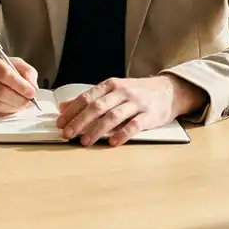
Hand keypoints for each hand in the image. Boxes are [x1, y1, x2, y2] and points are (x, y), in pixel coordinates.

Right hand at [0, 53, 38, 115]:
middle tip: (29, 102)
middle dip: (19, 100)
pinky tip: (9, 107)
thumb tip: (33, 88)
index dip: (20, 85)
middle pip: (1, 92)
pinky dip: (4, 112)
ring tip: (21, 104)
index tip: (32, 92)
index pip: (4, 74)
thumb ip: (27, 71)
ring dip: (13, 108)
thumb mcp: (12, 62)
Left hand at [56, 75, 207, 146]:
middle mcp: (122, 92)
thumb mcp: (112, 91)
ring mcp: (136, 103)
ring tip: (84, 141)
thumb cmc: (136, 93)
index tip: (60, 122)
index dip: (71, 111)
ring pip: (113, 116)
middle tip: (67, 133)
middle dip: (79, 121)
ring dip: (96, 130)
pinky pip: (134, 125)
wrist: (168, 91)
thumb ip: (89, 99)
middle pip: (96, 107)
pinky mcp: (149, 115)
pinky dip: (122, 134)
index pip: (86, 97)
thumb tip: (64, 107)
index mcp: (110, 85)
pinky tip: (113, 143)